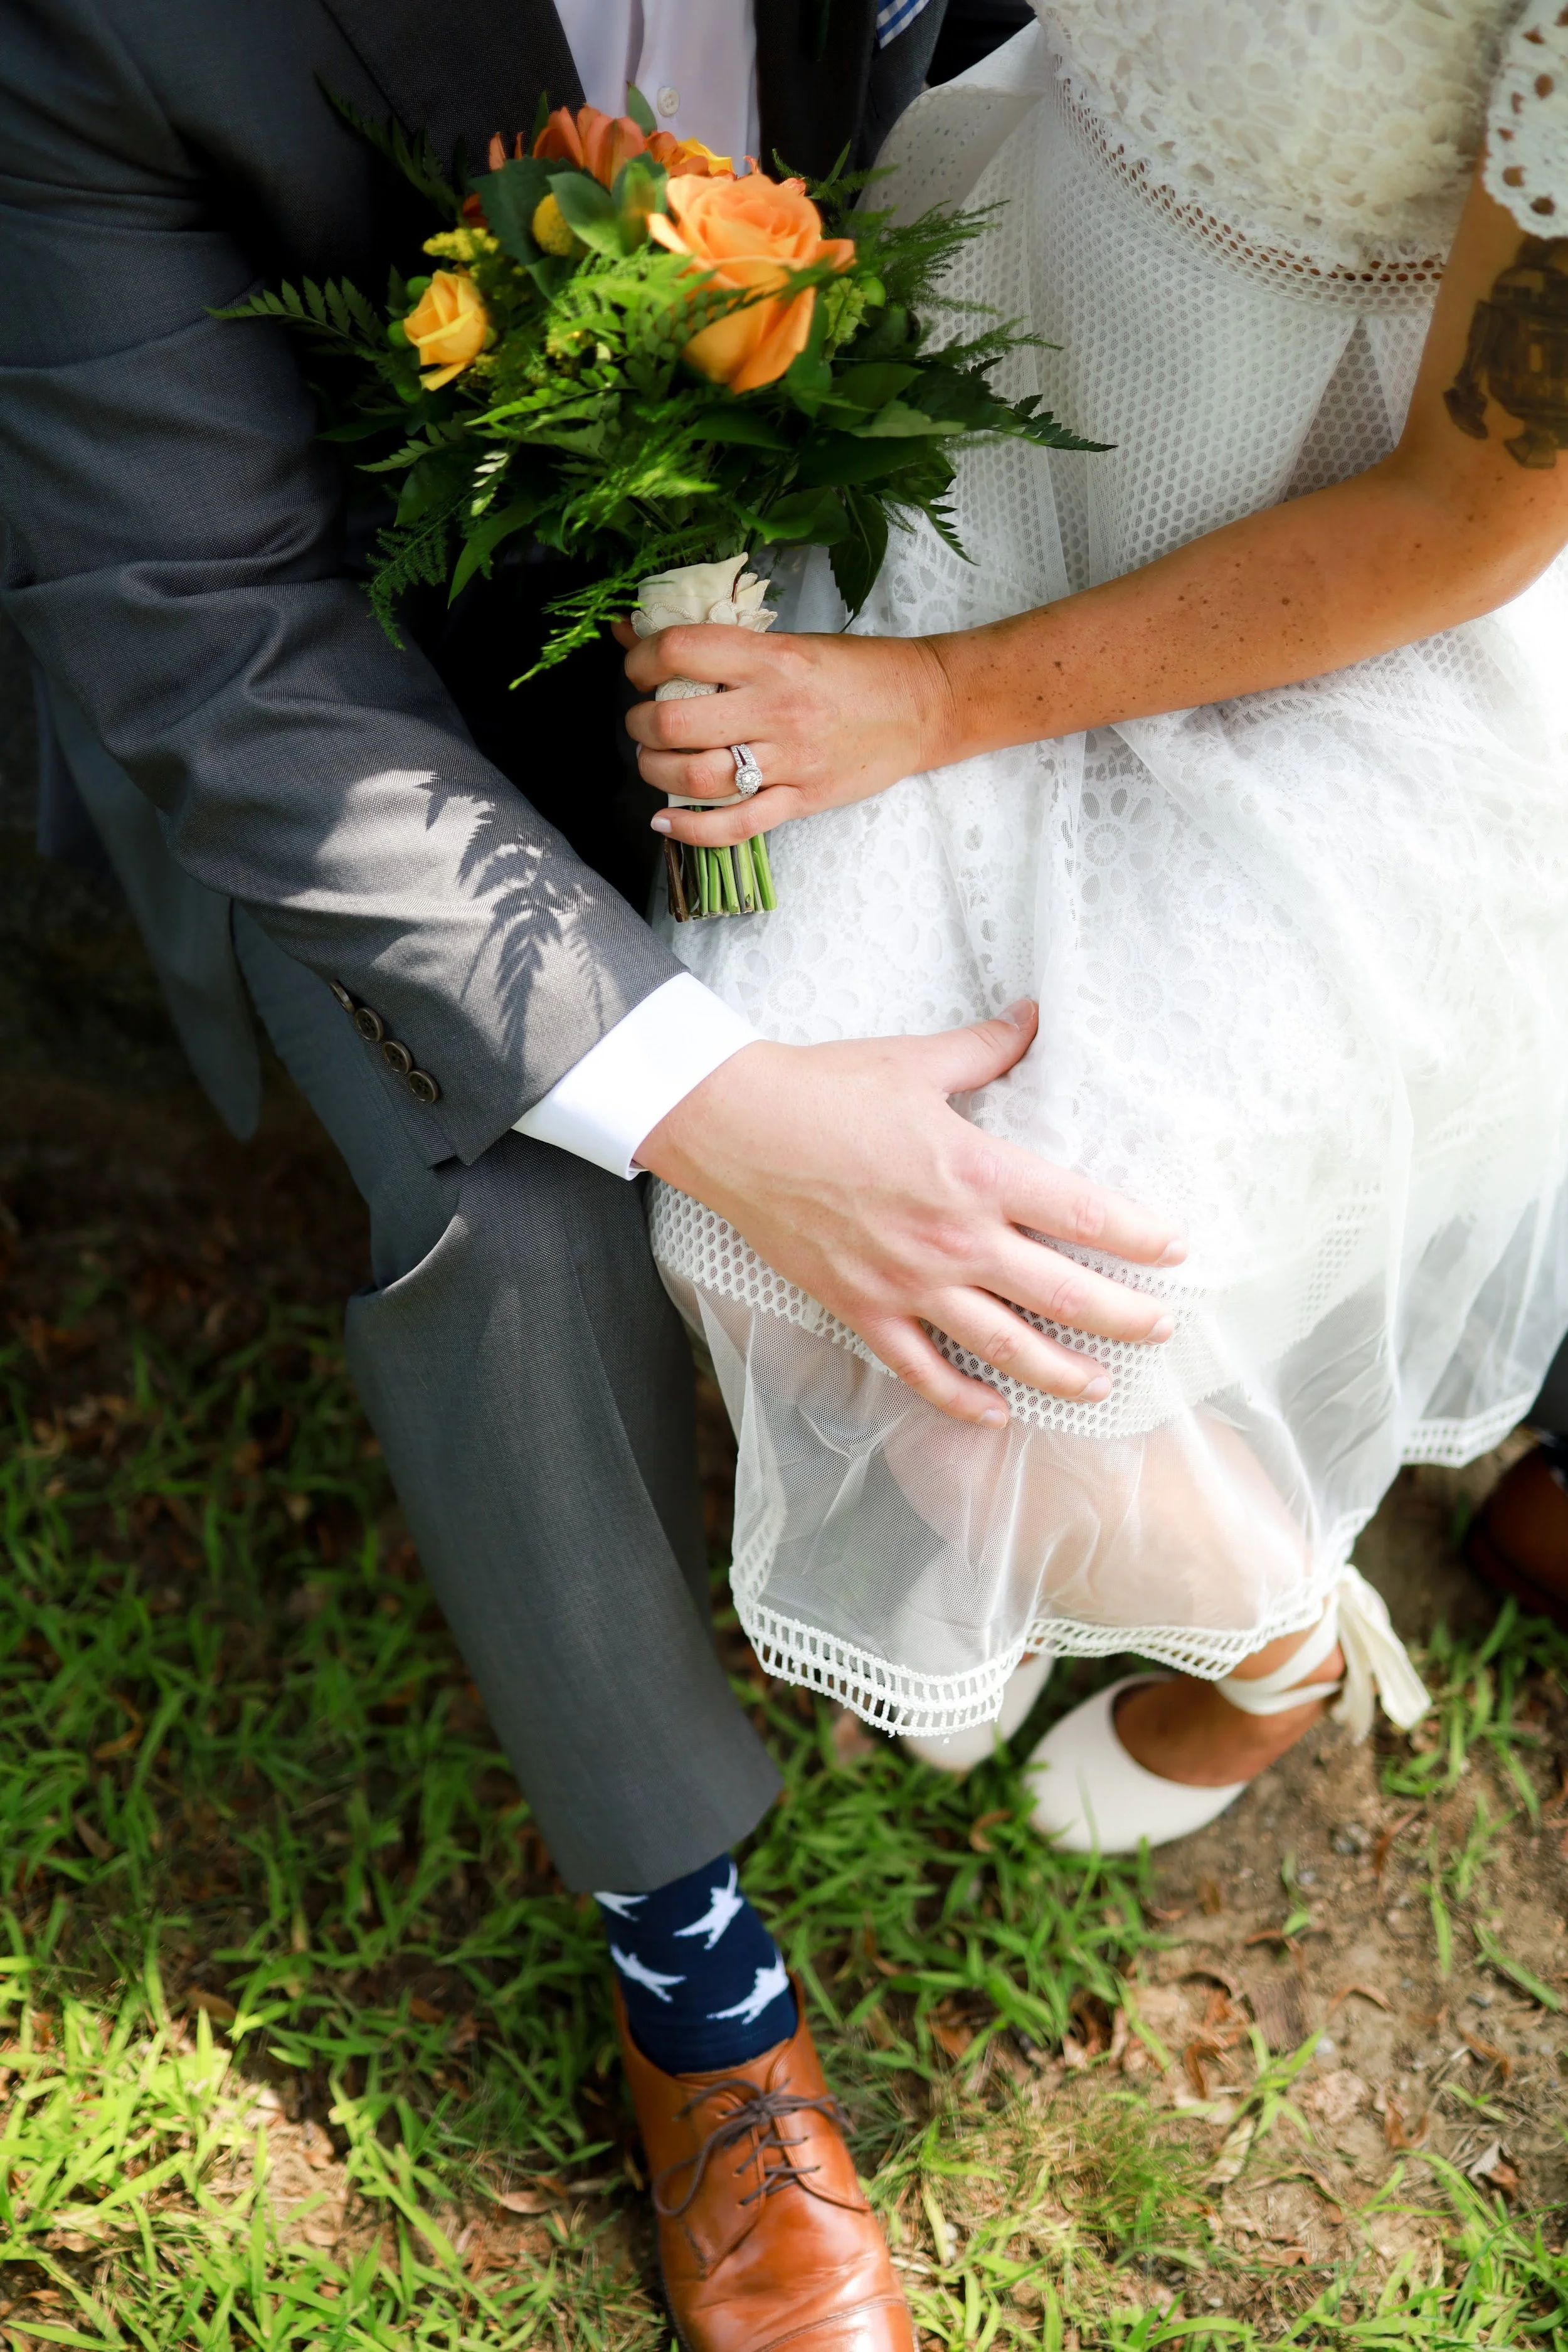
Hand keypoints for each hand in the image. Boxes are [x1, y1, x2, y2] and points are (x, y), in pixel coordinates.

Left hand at [612, 617, 957, 848]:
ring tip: (654, 760)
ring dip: (656, 772)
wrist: (924, 706)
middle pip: (675, 722)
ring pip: (695, 778)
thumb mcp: (788, 641)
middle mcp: (776, 708)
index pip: (681, 651)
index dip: (641, 660)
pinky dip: (690, 830)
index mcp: (772, 657)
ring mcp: (789, 760)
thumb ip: (716, 643)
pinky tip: (665, 821)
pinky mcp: (801, 800)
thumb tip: (630, 631)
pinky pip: (734, 826)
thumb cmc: (856, 669)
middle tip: (643, 721)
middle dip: (641, 724)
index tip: (639, 669)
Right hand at [635, 999, 1184, 1425]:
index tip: (1176, 1250)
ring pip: (1005, 1347)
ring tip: (1100, 1385)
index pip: (1084, 1213)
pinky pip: (922, 1370)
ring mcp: (907, 1282)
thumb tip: (1035, 1016)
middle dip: (1125, 1317)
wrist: (733, 1126)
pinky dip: (963, 1399)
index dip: (1140, 1237)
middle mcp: (953, 1237)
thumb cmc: (826, 1087)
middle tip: (1161, 1327)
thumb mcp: (917, 1061)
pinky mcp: (862, 1308)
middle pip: (1063, 1294)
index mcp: (977, 1171)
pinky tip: (997, 1412)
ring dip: (1062, 1373)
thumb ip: (988, 1047)